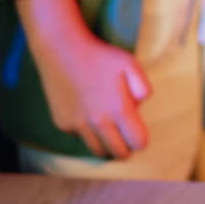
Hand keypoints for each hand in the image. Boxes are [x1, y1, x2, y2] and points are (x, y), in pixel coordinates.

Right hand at [29, 28, 151, 159]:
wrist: (61, 49)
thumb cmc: (100, 56)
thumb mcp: (130, 64)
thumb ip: (143, 87)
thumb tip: (142, 105)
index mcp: (118, 110)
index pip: (138, 143)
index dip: (141, 138)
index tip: (138, 128)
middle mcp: (97, 122)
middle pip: (119, 154)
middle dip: (126, 147)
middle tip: (125, 134)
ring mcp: (78, 125)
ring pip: (98, 151)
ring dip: (107, 145)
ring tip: (110, 130)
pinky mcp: (63, 124)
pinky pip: (80, 138)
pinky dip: (87, 133)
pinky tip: (88, 115)